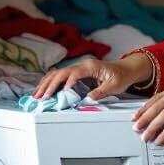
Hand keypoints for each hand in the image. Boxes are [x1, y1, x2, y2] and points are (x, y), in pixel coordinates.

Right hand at [32, 53, 150, 100]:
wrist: (126, 69)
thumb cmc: (121, 76)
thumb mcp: (114, 86)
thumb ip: (101, 92)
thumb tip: (88, 99)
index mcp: (91, 67)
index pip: (74, 73)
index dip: (67, 83)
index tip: (62, 93)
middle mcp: (82, 65)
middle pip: (61, 73)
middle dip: (50, 85)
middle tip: (41, 97)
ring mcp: (79, 68)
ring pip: (58, 74)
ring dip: (47, 84)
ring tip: (37, 94)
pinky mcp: (78, 73)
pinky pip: (62, 76)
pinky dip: (51, 82)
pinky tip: (44, 89)